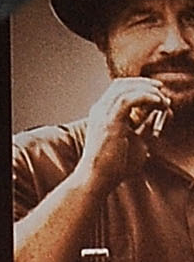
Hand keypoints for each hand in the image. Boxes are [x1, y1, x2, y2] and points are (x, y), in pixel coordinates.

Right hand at [77, 77, 175, 192]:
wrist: (98, 178)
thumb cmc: (115, 165)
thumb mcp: (137, 142)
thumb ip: (146, 128)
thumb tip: (160, 115)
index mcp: (103, 113)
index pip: (119, 89)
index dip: (138, 86)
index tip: (157, 92)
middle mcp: (100, 109)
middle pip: (121, 84)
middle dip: (144, 83)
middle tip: (161, 88)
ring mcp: (102, 114)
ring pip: (124, 89)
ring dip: (147, 90)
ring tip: (162, 98)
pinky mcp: (109, 121)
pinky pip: (127, 100)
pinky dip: (145, 97)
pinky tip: (157, 102)